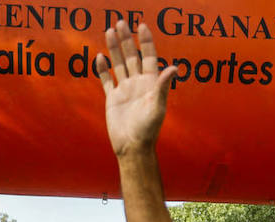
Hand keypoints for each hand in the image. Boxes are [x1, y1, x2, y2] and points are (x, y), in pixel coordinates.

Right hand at [97, 22, 178, 157]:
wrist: (132, 147)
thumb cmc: (148, 130)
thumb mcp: (157, 106)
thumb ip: (163, 86)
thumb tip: (174, 68)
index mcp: (151, 83)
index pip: (149, 56)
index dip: (146, 41)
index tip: (142, 26)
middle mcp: (138, 83)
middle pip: (132, 56)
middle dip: (127, 39)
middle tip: (120, 22)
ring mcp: (125, 90)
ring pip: (119, 64)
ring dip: (114, 48)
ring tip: (109, 31)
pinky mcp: (113, 99)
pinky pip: (107, 80)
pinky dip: (103, 69)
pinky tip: (100, 57)